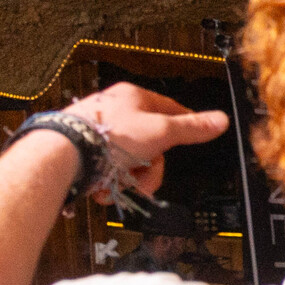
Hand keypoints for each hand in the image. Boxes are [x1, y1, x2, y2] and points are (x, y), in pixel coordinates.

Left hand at [65, 83, 228, 201]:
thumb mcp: (161, 132)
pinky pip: (109, 167)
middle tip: (145, 180)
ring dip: (130, 179)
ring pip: (130, 159)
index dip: (184, 125)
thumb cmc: (107, 136)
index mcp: (133, 97)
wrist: (65, 154)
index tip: (195, 137)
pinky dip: (110, 181)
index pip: (170, 108)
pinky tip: (105, 186)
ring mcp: (98, 130)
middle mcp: (115, 110)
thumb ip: (191, 128)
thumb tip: (220, 120)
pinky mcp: (86, 149)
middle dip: (150, 168)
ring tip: (119, 186)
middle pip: (151, 143)